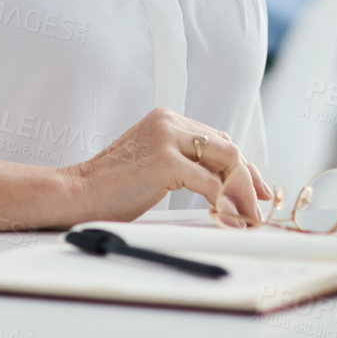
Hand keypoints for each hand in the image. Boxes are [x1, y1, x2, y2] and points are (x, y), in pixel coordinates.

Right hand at [58, 107, 271, 223]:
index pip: (217, 139)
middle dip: (250, 180)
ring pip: (227, 161)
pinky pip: (211, 183)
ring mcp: (167, 138)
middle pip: (227, 147)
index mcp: (166, 119)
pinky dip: (226, 203)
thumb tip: (220, 184)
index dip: (241, 166)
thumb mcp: (153, 166)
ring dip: (243, 192)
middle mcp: (169, 121)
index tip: (255, 190)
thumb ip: (182, 163)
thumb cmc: (111, 187)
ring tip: (248, 217)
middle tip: (260, 207)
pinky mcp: (165, 161)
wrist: (76, 193)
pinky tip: (229, 218)